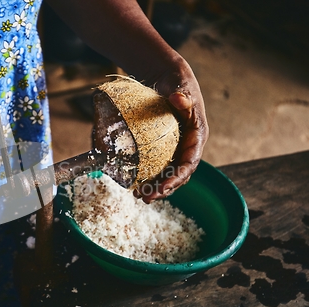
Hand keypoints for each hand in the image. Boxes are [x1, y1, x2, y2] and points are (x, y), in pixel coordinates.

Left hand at [133, 56, 208, 202]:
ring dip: (156, 187)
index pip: (190, 162)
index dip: (178, 177)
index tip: (164, 187)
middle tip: (147, 198)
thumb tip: (178, 100)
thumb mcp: (181, 88)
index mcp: (197, 137)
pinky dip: (150, 176)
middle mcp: (189, 146)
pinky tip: (136, 184)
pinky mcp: (166, 148)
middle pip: (179, 174)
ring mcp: (177, 148)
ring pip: (169, 173)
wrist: (169, 80)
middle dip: (165, 188)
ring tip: (140, 197)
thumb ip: (182, 97)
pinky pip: (159, 166)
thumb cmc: (177, 83)